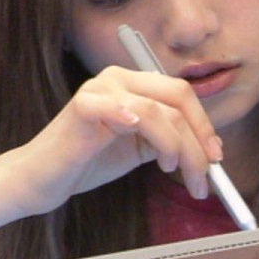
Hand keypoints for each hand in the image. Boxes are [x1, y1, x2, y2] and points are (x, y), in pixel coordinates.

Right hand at [3, 67, 222, 216]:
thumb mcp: (139, 149)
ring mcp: (100, 89)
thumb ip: (169, 142)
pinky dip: (133, 119)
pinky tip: (142, 137)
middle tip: (206, 174)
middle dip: (197, 139)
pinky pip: (117, 107)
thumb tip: (210, 151)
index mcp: (133, 84)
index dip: (204, 126)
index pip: (181, 95)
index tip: (215, 158)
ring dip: (176, 147)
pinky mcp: (83, 106)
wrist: (43, 179)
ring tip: (171, 171)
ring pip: (157, 112)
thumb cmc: (87, 162)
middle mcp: (119, 78)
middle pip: (176, 98)